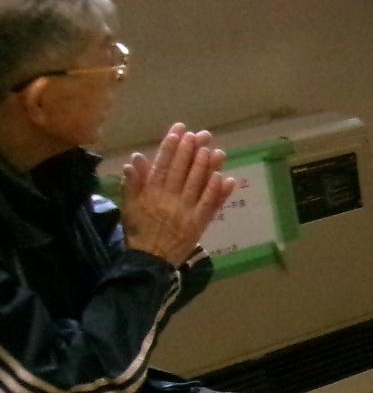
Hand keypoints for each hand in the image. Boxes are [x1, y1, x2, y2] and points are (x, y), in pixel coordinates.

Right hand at [121, 124, 235, 266]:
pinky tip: (224, 177)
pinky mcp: (198, 224)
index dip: (170, 147)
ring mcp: (185, 212)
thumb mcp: (129, 206)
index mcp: (150, 193)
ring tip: (213, 149)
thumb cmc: (139, 230)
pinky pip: (209, 205)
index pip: (161, 165)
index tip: (179, 131)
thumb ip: (132, 182)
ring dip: (206, 166)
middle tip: (199, 134)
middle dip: (190, 150)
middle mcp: (168, 200)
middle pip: (181, 171)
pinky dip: (216, 191)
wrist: (149, 261)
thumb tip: (134, 159)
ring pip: (197, 184)